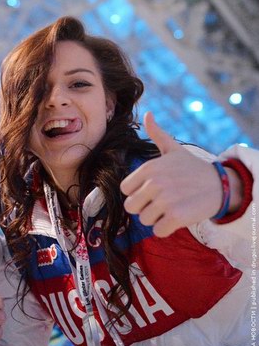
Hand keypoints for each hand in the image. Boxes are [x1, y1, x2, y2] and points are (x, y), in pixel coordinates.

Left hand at [120, 112, 227, 236]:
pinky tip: (176, 219)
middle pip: (131, 207)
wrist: (221, 185)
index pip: (125, 190)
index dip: (136, 193)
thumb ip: (157, 134)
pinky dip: (166, 229)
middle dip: (144, 208)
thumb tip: (148, 114)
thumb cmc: (193, 168)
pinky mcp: (177, 216)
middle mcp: (155, 183)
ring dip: (156, 219)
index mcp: (149, 168)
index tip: (151, 191)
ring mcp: (165, 200)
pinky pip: (158, 231)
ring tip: (171, 208)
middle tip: (161, 202)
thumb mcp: (174, 149)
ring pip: (144, 220)